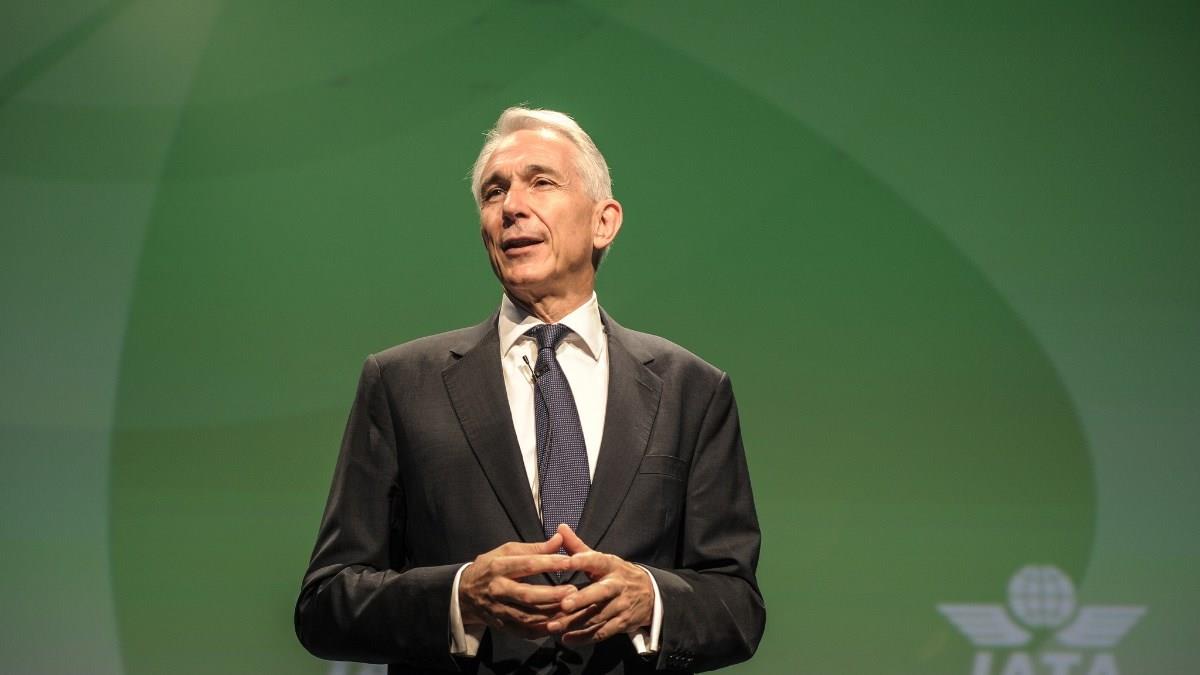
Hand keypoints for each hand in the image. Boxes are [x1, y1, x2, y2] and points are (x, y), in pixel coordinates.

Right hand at [458, 533, 574, 638]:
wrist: (464, 592)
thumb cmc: (490, 567)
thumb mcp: (506, 551)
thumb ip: (535, 548)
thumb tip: (560, 538)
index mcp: (499, 567)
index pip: (527, 565)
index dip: (550, 563)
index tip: (570, 561)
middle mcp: (498, 590)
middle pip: (528, 595)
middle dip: (552, 594)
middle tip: (573, 591)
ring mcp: (498, 610)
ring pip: (528, 617)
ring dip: (550, 614)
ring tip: (569, 607)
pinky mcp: (501, 626)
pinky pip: (523, 631)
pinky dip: (541, 630)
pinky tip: (556, 624)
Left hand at [547, 524, 653, 644]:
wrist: (650, 594)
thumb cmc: (617, 574)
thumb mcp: (602, 559)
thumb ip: (579, 547)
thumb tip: (560, 527)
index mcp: (611, 566)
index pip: (598, 561)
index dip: (584, 560)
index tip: (568, 561)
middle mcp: (617, 585)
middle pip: (600, 593)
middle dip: (583, 599)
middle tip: (564, 604)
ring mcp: (621, 606)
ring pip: (598, 615)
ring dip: (575, 623)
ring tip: (553, 626)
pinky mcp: (622, 623)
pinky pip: (602, 632)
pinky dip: (585, 637)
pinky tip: (567, 639)